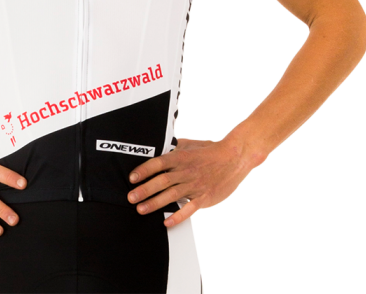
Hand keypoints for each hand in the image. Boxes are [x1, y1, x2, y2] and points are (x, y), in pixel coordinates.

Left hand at [127, 134, 263, 227]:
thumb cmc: (211, 151)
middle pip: (161, 181)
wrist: (234, 158)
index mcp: (180, 157)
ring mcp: (194, 185)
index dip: (144, 170)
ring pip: (171, 195)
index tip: (132, 178)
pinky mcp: (204, 197)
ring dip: (154, 203)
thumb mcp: (190, 144)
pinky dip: (177, 216)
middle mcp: (185, 171)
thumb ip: (174, 146)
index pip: (158, 163)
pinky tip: (166, 222)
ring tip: (141, 209)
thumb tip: (159, 145)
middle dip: (144, 190)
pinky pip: (188, 209)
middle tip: (131, 197)